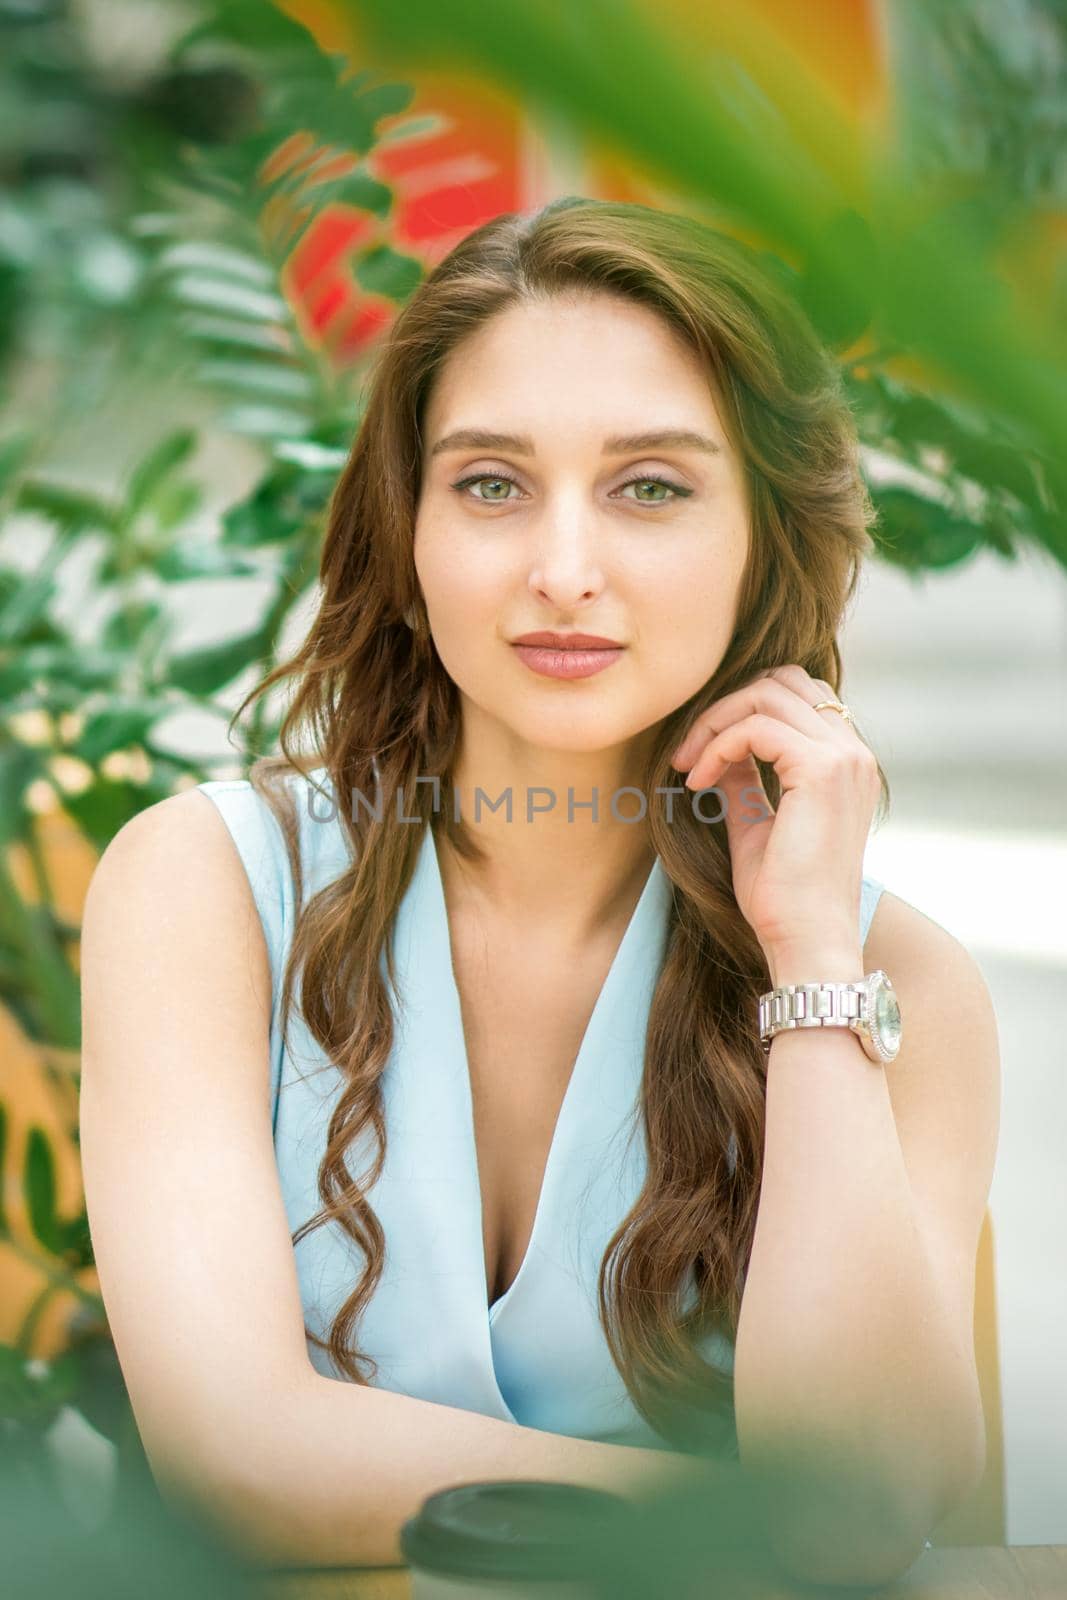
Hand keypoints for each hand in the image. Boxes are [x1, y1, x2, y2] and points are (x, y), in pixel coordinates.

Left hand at [669, 664, 880, 965]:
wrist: (806, 940)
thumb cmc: (784, 897)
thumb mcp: (756, 821)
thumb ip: (743, 778)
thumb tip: (717, 743)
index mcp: (847, 762)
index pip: (796, 694)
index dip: (741, 709)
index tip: (699, 753)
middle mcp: (854, 752)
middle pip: (782, 681)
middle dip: (724, 706)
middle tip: (686, 752)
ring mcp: (845, 758)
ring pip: (766, 695)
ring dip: (714, 723)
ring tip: (687, 765)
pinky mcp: (823, 770)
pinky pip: (756, 727)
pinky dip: (717, 745)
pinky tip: (697, 780)